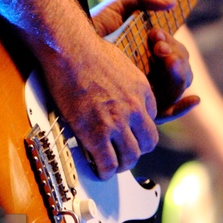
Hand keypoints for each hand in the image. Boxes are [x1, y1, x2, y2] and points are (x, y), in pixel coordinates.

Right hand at [39, 25, 160, 180]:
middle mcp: (135, 107)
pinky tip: (98, 169)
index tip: (129, 133)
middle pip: (148, 143)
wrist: (71, 50)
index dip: (139, 129)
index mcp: (142, 90)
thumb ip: (129, 84)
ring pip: (131, 157)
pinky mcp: (95, 133)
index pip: (152, 120)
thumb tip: (123, 95)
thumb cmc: (90, 51)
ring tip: (111, 164)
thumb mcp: (122, 64)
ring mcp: (116, 122)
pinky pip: (107, 163)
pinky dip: (104, 171)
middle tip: (123, 153)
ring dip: (121, 164)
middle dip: (137, 150)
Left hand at [92, 0, 197, 120]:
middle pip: (181, 72)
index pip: (177, 55)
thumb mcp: (119, 7)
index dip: (173, 45)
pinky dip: (182, 108)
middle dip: (176, 56)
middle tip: (158, 45)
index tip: (156, 34)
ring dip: (177, 72)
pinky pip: (164, 114)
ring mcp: (146, 92)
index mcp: (151, 53)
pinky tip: (194, 99)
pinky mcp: (136, 108)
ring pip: (176, 88)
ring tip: (161, 56)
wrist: (67, 45)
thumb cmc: (92, 27)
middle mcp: (152, 73)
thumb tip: (172, 2)